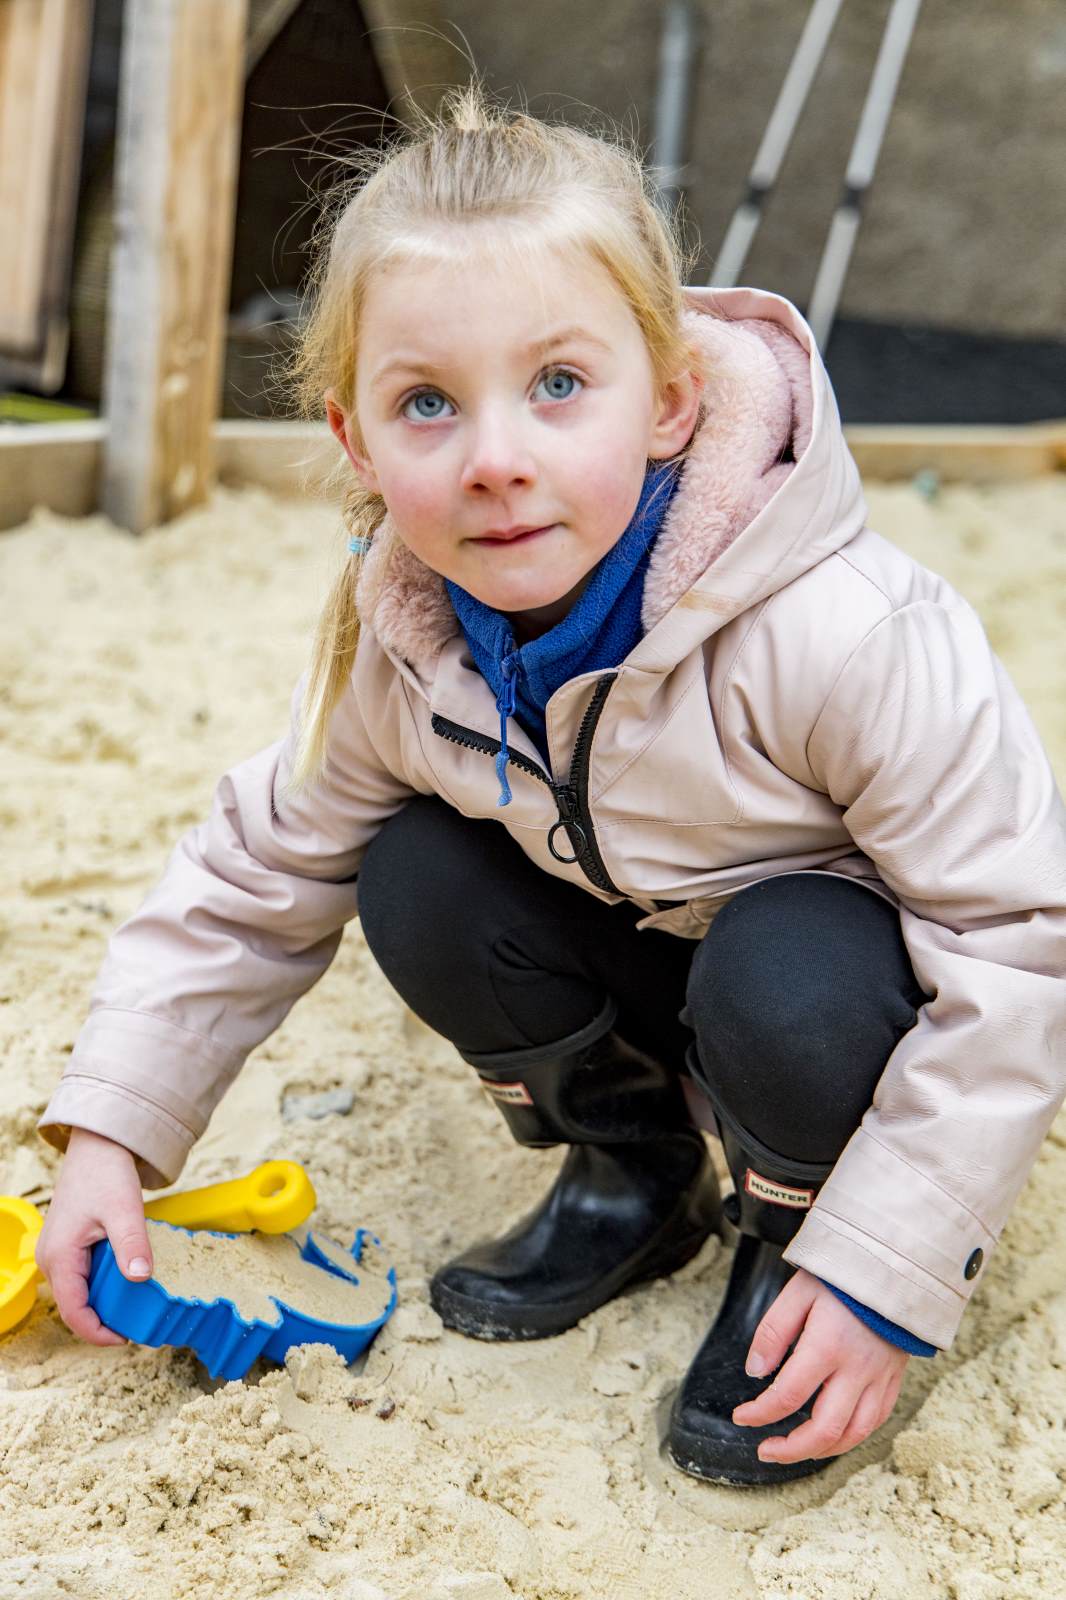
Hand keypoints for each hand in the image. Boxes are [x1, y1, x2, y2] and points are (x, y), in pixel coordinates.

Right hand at [34, 1128, 152, 1346]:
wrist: (98, 1145)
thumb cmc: (106, 1174)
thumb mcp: (124, 1210)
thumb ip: (131, 1245)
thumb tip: (141, 1279)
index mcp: (59, 1256)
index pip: (74, 1311)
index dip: (98, 1333)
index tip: (126, 1340)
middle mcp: (52, 1259)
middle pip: (75, 1306)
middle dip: (104, 1321)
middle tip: (138, 1325)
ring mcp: (58, 1252)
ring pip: (79, 1292)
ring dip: (105, 1302)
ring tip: (137, 1306)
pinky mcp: (69, 1245)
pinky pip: (83, 1276)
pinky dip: (103, 1284)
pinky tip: (128, 1280)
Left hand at [731, 1268, 908, 1463]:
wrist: (894, 1265)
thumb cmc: (840, 1277)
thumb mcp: (797, 1292)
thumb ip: (773, 1332)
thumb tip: (756, 1373)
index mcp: (827, 1345)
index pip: (788, 1396)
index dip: (760, 1414)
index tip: (741, 1417)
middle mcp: (857, 1369)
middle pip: (825, 1429)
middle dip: (790, 1449)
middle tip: (766, 1450)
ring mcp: (880, 1378)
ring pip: (854, 1434)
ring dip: (821, 1451)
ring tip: (794, 1450)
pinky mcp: (893, 1379)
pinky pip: (875, 1422)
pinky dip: (850, 1437)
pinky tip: (830, 1436)